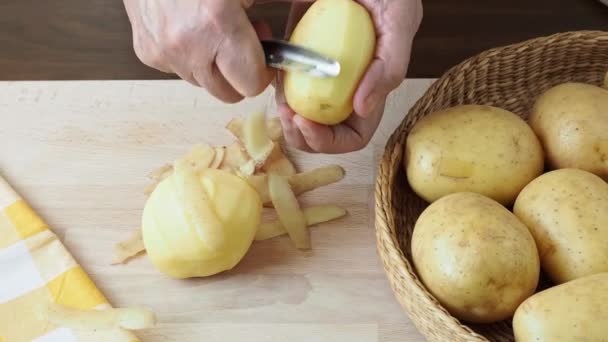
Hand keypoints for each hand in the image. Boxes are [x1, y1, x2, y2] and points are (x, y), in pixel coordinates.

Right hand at [123, 0, 274, 102]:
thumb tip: (319, 3)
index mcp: (217, 25)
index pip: (251, 84)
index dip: (263, 70)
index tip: (264, 51)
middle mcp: (187, 45)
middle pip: (228, 93)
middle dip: (240, 72)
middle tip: (241, 38)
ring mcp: (163, 51)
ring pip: (202, 83)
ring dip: (213, 64)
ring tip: (214, 28)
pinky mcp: (146, 52)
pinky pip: (178, 70)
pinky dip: (189, 55)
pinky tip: (190, 27)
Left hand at [276, 0, 422, 152]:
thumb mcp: (400, 20)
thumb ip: (390, 64)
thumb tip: (363, 108)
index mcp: (371, 87)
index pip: (353, 135)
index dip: (330, 141)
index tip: (306, 124)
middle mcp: (345, 86)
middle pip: (322, 132)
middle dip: (302, 135)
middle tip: (286, 117)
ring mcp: (322, 73)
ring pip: (300, 112)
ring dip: (285, 115)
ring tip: (278, 101)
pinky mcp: (301, 53)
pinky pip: (285, 82)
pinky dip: (277, 87)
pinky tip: (275, 75)